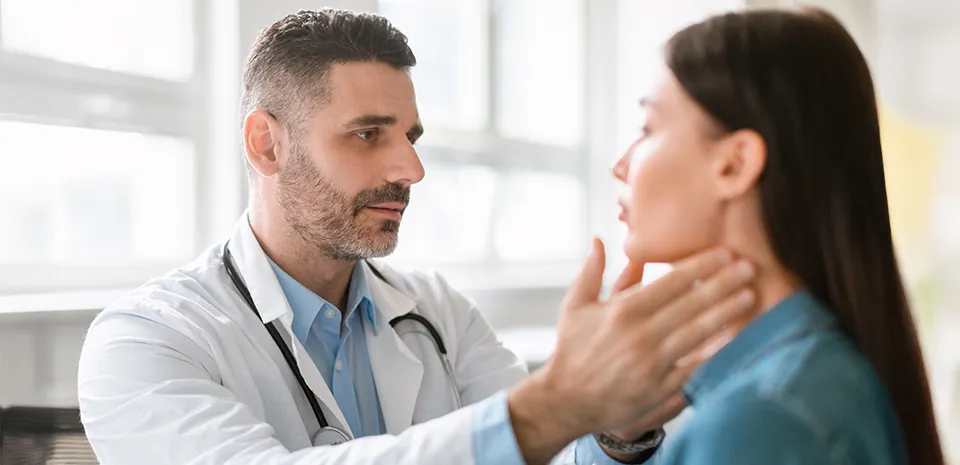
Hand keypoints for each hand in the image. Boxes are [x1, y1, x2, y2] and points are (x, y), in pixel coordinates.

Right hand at [507, 239, 755, 463]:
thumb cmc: (572, 348)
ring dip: (727, 312)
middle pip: (691, 303)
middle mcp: (639, 334)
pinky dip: (717, 351)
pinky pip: (696, 366)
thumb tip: (601, 240)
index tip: (724, 253)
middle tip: (748, 267)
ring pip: (699, 332)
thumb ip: (593, 271)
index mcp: (621, 310)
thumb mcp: (575, 305)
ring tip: (750, 296)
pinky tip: (736, 337)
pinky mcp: (660, 388)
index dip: (701, 265)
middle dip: (723, 283)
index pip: (670, 282)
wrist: (566, 399)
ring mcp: (652, 363)